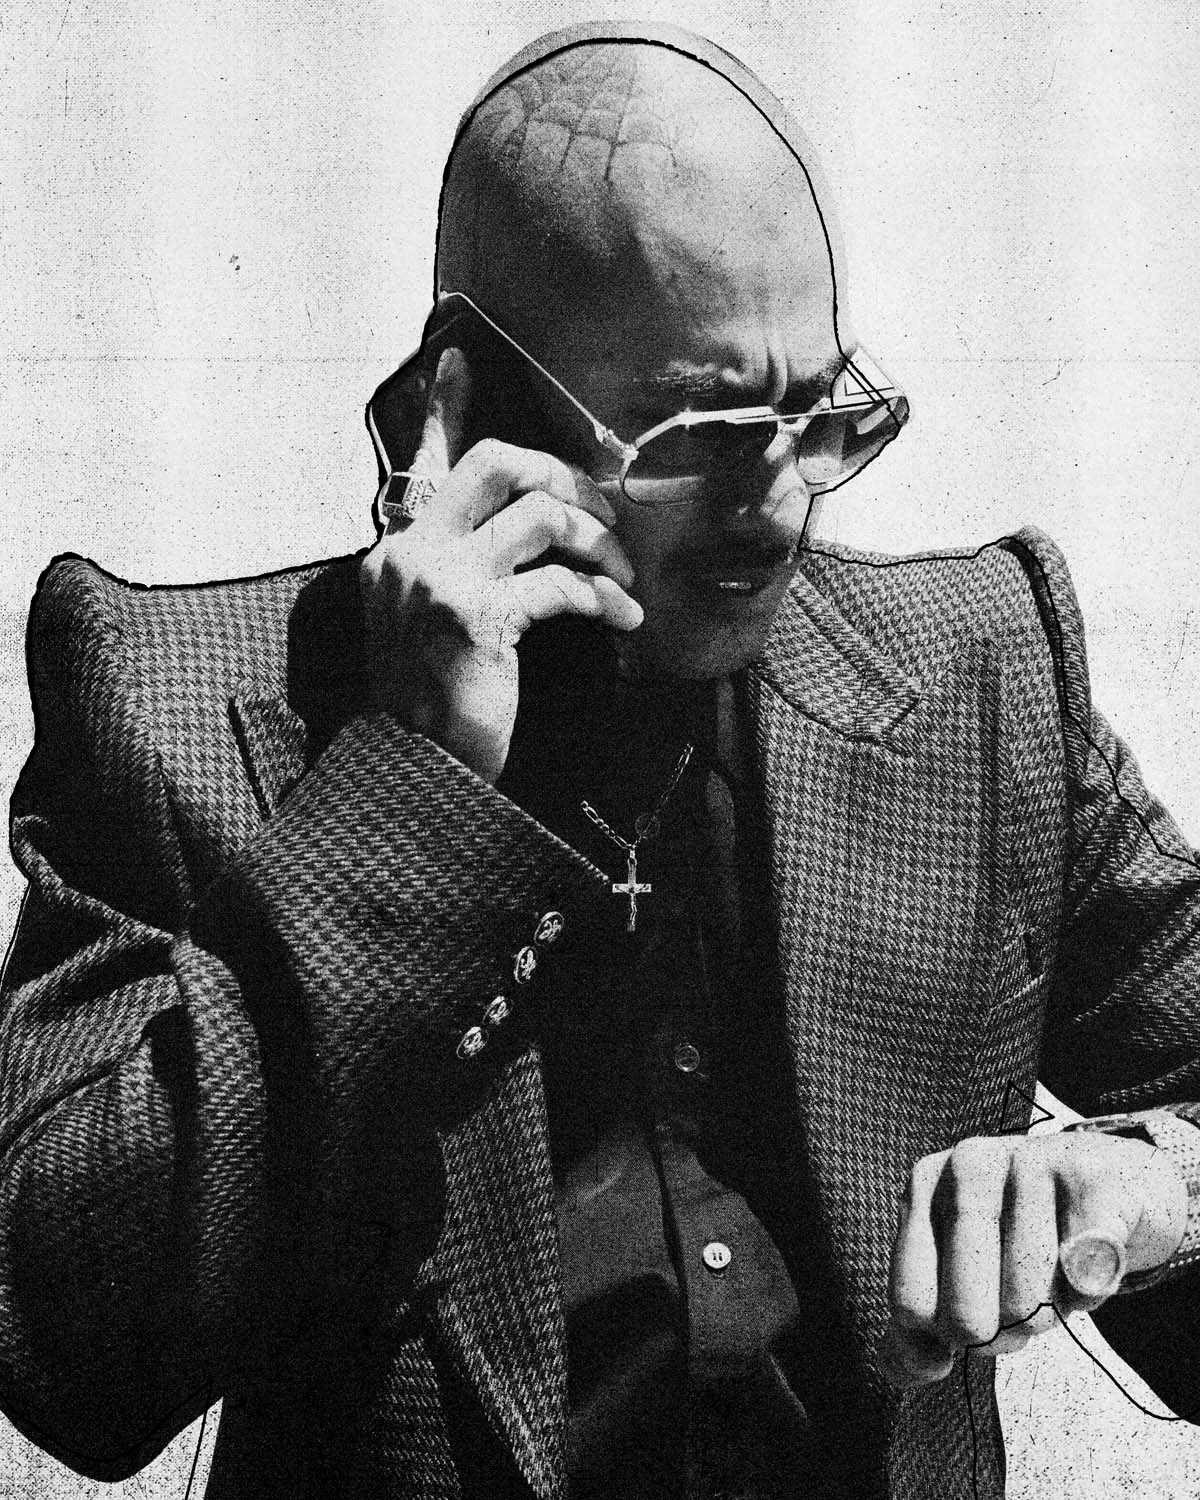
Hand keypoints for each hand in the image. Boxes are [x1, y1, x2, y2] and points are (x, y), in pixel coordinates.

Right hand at [360, 347, 642, 783]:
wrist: (417, 771)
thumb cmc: (438, 701)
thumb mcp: (430, 624)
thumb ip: (459, 569)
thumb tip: (523, 534)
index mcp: (397, 549)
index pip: (421, 459)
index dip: (442, 407)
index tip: (460, 358)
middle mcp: (409, 553)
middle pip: (496, 462)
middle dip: (563, 474)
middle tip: (601, 511)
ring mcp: (437, 581)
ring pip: (539, 515)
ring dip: (597, 540)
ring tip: (621, 573)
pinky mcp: (474, 617)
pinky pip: (557, 582)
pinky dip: (602, 596)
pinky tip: (623, 618)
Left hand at [881, 1128, 1187, 1386]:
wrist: (1104, 1181)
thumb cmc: (1018, 1235)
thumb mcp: (959, 1271)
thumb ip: (921, 1329)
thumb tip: (914, 1369)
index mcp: (923, 1187)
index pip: (912, 1305)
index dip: (944, 1342)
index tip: (969, 1328)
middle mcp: (967, 1164)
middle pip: (967, 1315)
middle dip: (1000, 1335)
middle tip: (1018, 1305)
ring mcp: (1029, 1162)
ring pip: (1030, 1303)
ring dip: (1050, 1312)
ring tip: (1055, 1273)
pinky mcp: (1093, 1179)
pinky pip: (1085, 1279)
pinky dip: (1092, 1293)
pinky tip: (1092, 1259)